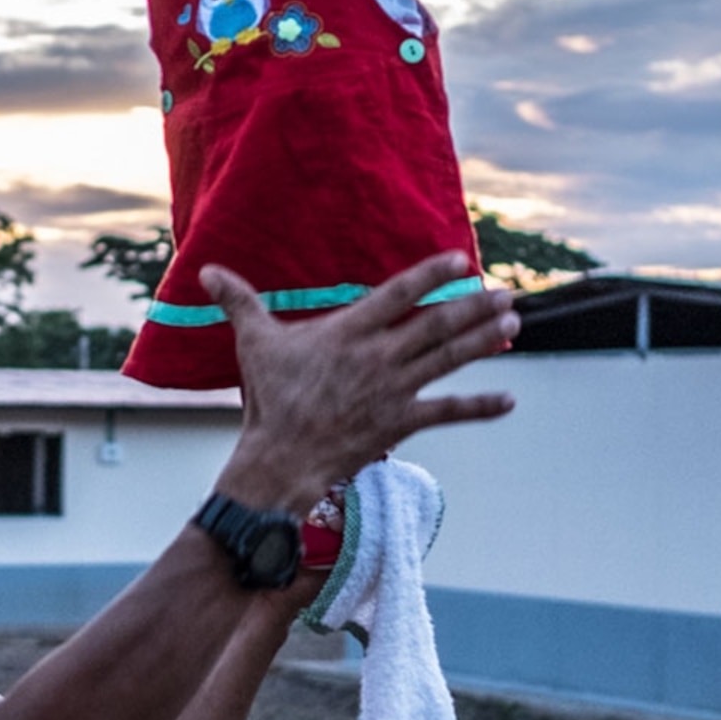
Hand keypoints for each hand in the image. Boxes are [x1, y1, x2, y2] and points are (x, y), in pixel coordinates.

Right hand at [208, 252, 516, 513]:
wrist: (281, 459)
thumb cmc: (269, 399)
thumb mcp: (254, 343)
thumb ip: (239, 302)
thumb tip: (206, 270)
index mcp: (349, 332)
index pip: (398, 294)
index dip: (431, 275)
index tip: (462, 260)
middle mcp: (378, 357)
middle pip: (436, 325)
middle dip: (475, 307)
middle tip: (507, 293)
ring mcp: (393, 391)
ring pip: (448, 360)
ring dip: (484, 341)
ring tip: (514, 324)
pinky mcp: (401, 422)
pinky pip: (447, 412)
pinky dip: (480, 407)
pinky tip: (509, 400)